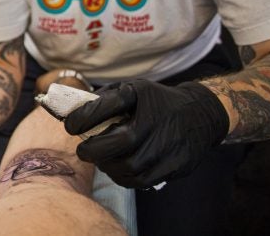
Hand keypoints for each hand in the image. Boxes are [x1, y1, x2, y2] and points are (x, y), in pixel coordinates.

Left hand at [64, 80, 228, 187]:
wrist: (200, 114)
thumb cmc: (156, 102)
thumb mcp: (132, 89)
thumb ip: (104, 99)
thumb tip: (72, 111)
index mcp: (138, 96)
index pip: (103, 107)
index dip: (80, 118)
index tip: (70, 125)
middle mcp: (153, 122)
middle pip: (115, 144)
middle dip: (91, 150)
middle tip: (83, 149)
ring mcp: (165, 146)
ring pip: (126, 167)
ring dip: (106, 165)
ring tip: (101, 159)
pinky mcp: (174, 166)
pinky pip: (140, 181)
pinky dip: (122, 177)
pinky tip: (118, 167)